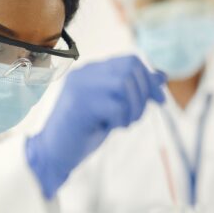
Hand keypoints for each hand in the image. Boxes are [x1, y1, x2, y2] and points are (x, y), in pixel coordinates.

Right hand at [26, 56, 165, 198]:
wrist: (52, 152)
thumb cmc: (83, 130)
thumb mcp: (113, 107)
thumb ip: (132, 91)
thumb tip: (160, 77)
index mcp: (92, 71)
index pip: (129, 60)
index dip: (149, 79)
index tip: (159, 101)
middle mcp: (85, 73)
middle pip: (130, 68)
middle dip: (144, 94)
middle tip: (136, 116)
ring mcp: (80, 87)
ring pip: (124, 83)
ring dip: (133, 108)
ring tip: (123, 123)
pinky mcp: (80, 105)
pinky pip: (115, 105)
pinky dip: (121, 119)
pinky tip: (111, 127)